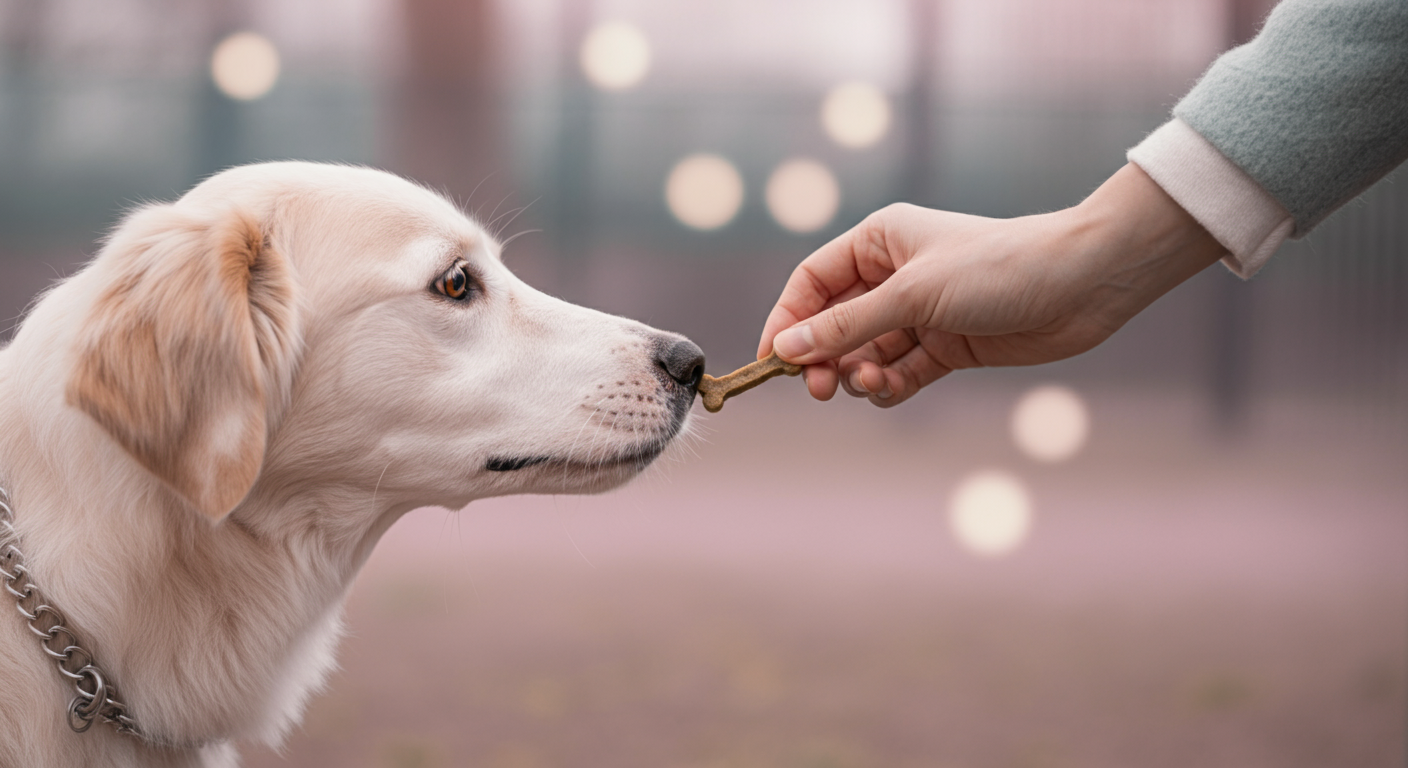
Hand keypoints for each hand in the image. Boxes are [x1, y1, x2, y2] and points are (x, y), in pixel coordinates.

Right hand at [757, 163, 1224, 405]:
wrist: (1081, 285)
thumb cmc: (997, 268)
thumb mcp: (912, 295)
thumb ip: (846, 326)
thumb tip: (786, 349)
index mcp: (879, 242)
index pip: (812, 282)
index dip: (788, 320)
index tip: (772, 362)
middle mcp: (894, 276)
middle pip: (833, 324)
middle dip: (823, 357)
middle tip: (818, 388)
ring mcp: (920, 315)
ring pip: (864, 354)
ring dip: (858, 375)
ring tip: (869, 384)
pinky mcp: (946, 348)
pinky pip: (898, 373)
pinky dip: (888, 387)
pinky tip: (891, 390)